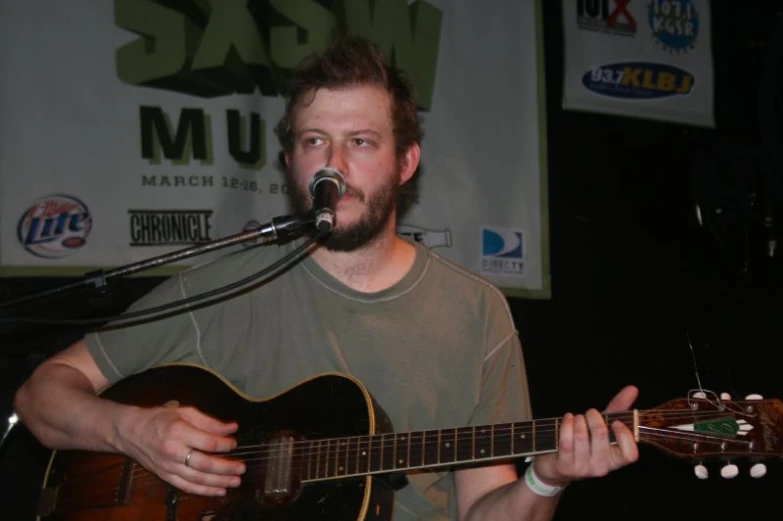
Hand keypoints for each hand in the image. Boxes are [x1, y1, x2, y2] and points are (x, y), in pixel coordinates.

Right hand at [116, 405, 244, 495]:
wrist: (130, 431)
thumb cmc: (159, 418)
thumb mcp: (184, 412)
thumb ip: (209, 421)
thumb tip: (232, 428)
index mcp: (179, 432)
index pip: (208, 442)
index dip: (225, 444)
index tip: (234, 443)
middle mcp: (173, 452)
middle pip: (204, 464)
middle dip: (225, 468)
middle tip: (242, 468)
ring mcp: (168, 466)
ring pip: (197, 479)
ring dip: (218, 482)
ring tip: (235, 482)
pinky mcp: (165, 476)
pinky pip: (186, 487)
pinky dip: (204, 491)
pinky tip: (218, 491)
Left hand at [532, 385, 638, 485]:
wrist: (558, 465)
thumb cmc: (586, 443)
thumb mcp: (603, 427)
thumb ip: (618, 409)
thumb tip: (633, 388)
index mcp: (615, 460)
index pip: (630, 455)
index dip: (625, 436)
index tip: (615, 422)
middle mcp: (601, 468)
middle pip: (602, 437)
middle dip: (594, 417)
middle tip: (590, 413)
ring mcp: (583, 468)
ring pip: (581, 436)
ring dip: (578, 420)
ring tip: (577, 418)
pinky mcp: (565, 466)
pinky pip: (566, 441)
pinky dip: (566, 424)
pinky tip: (568, 419)